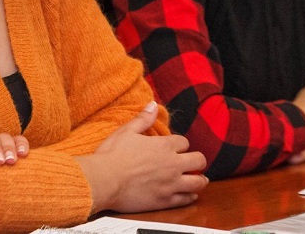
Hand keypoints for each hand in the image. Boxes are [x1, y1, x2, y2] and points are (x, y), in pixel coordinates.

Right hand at [76, 101, 208, 213]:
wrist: (104, 181)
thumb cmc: (112, 155)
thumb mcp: (127, 131)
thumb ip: (143, 118)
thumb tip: (153, 104)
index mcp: (164, 146)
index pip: (184, 142)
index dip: (181, 144)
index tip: (176, 148)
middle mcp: (172, 164)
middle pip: (198, 160)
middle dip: (197, 160)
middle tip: (193, 162)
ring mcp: (171, 184)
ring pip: (198, 182)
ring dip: (200, 179)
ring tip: (199, 179)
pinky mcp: (165, 200)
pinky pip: (186, 199)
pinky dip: (191, 197)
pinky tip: (191, 195)